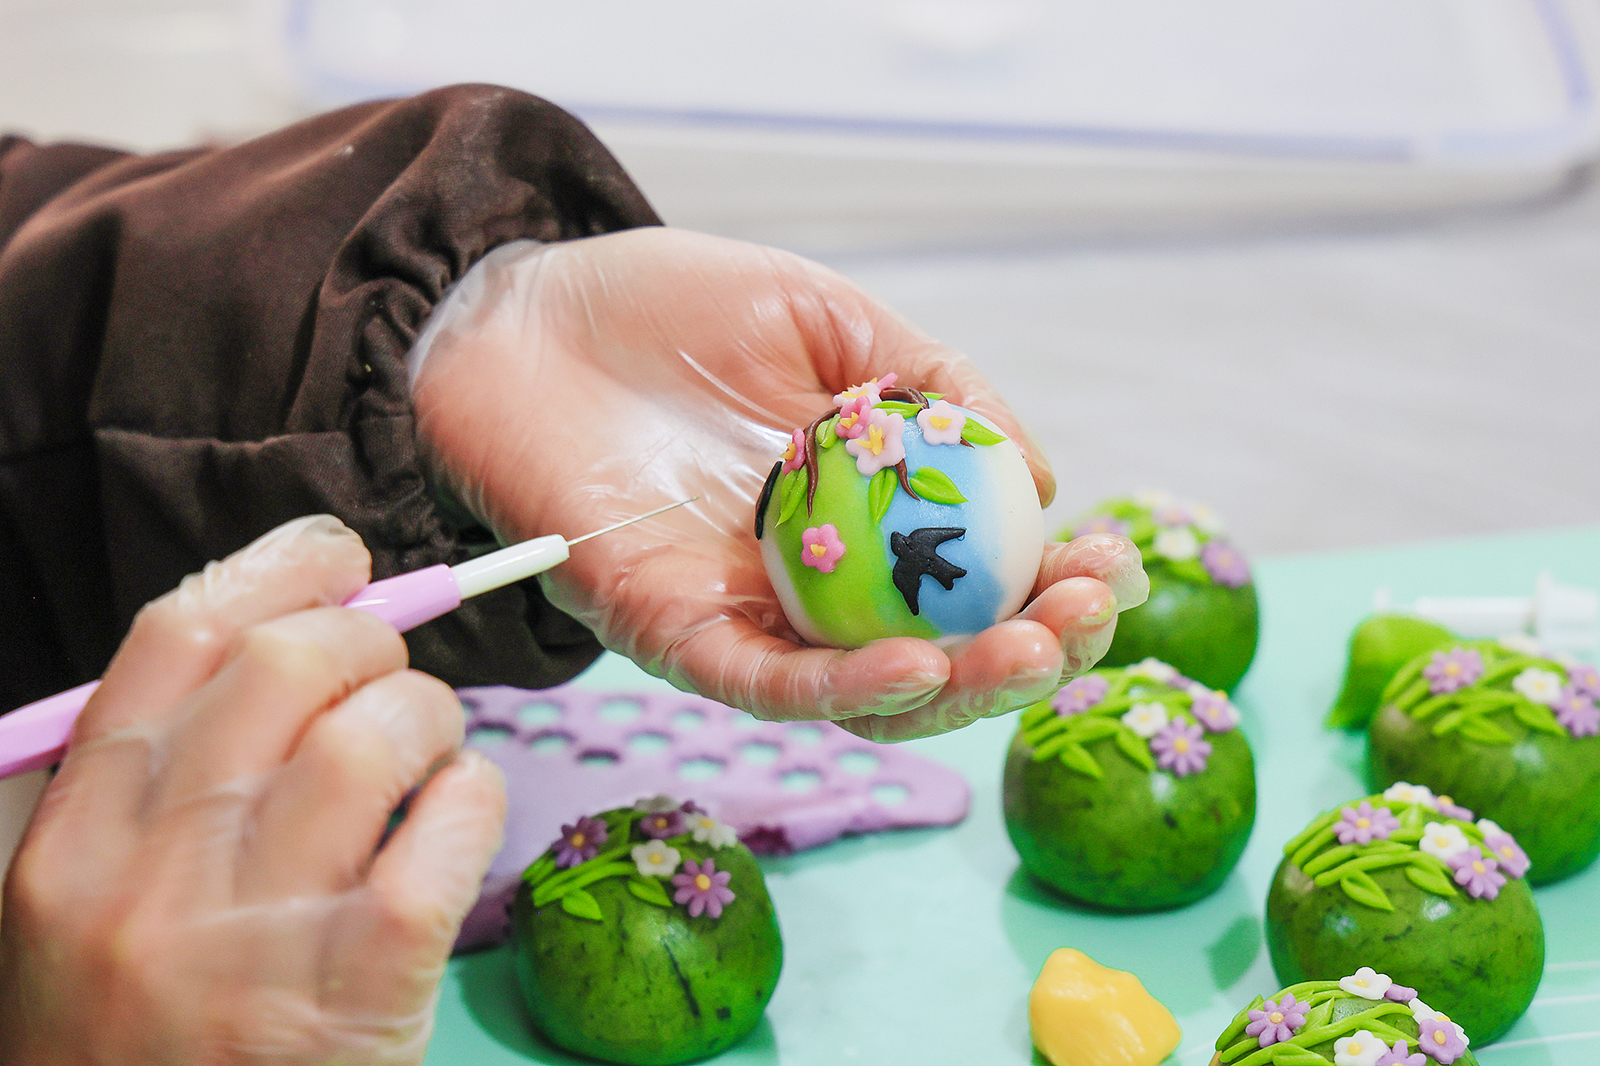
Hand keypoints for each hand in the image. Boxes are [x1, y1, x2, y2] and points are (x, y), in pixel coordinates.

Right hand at [0, 516, 504, 1064]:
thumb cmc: (139, 1041)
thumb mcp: (84, 910)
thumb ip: (155, 781)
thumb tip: (286, 632)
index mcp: (72, 840)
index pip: (175, 639)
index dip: (275, 570)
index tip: (336, 559)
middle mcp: (154, 873)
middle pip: (289, 664)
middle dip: (370, 643)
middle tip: (389, 683)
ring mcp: (262, 930)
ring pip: (381, 732)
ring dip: (430, 719)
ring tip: (427, 760)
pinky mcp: (365, 982)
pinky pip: (452, 822)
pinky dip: (473, 796)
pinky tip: (454, 821)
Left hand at [413, 228, 1146, 739]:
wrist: (524, 310)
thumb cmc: (674, 309)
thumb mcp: (830, 317)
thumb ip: (936, 385)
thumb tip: (1047, 481)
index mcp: (866, 513)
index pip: (977, 577)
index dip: (1051, 586)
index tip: (1109, 567)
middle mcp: (815, 580)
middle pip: (939, 651)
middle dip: (1026, 652)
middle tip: (1082, 625)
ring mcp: (746, 614)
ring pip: (864, 688)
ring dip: (956, 686)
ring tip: (1030, 654)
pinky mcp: (669, 631)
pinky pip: (761, 682)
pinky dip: (838, 688)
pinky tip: (913, 663)